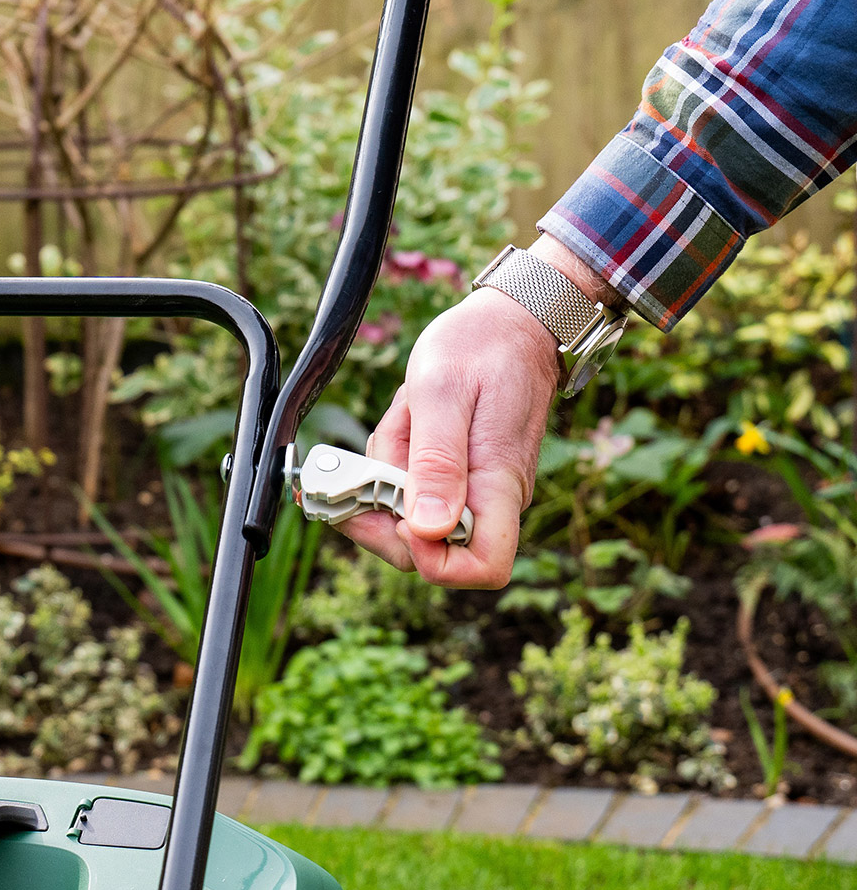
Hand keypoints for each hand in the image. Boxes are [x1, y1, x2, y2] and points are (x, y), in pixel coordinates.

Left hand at [337, 285, 560, 586]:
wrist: (512, 321)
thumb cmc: (481, 346)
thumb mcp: (442, 392)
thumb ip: (435, 461)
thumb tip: (428, 529)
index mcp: (499, 485)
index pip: (483, 568)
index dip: (433, 561)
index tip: (398, 515)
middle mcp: (491, 500)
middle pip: (428, 550)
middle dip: (385, 508)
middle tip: (377, 451)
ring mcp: (475, 492)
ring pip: (411, 518)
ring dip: (387, 475)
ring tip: (404, 419)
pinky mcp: (458, 479)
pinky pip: (413, 491)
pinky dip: (394, 463)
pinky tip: (405, 423)